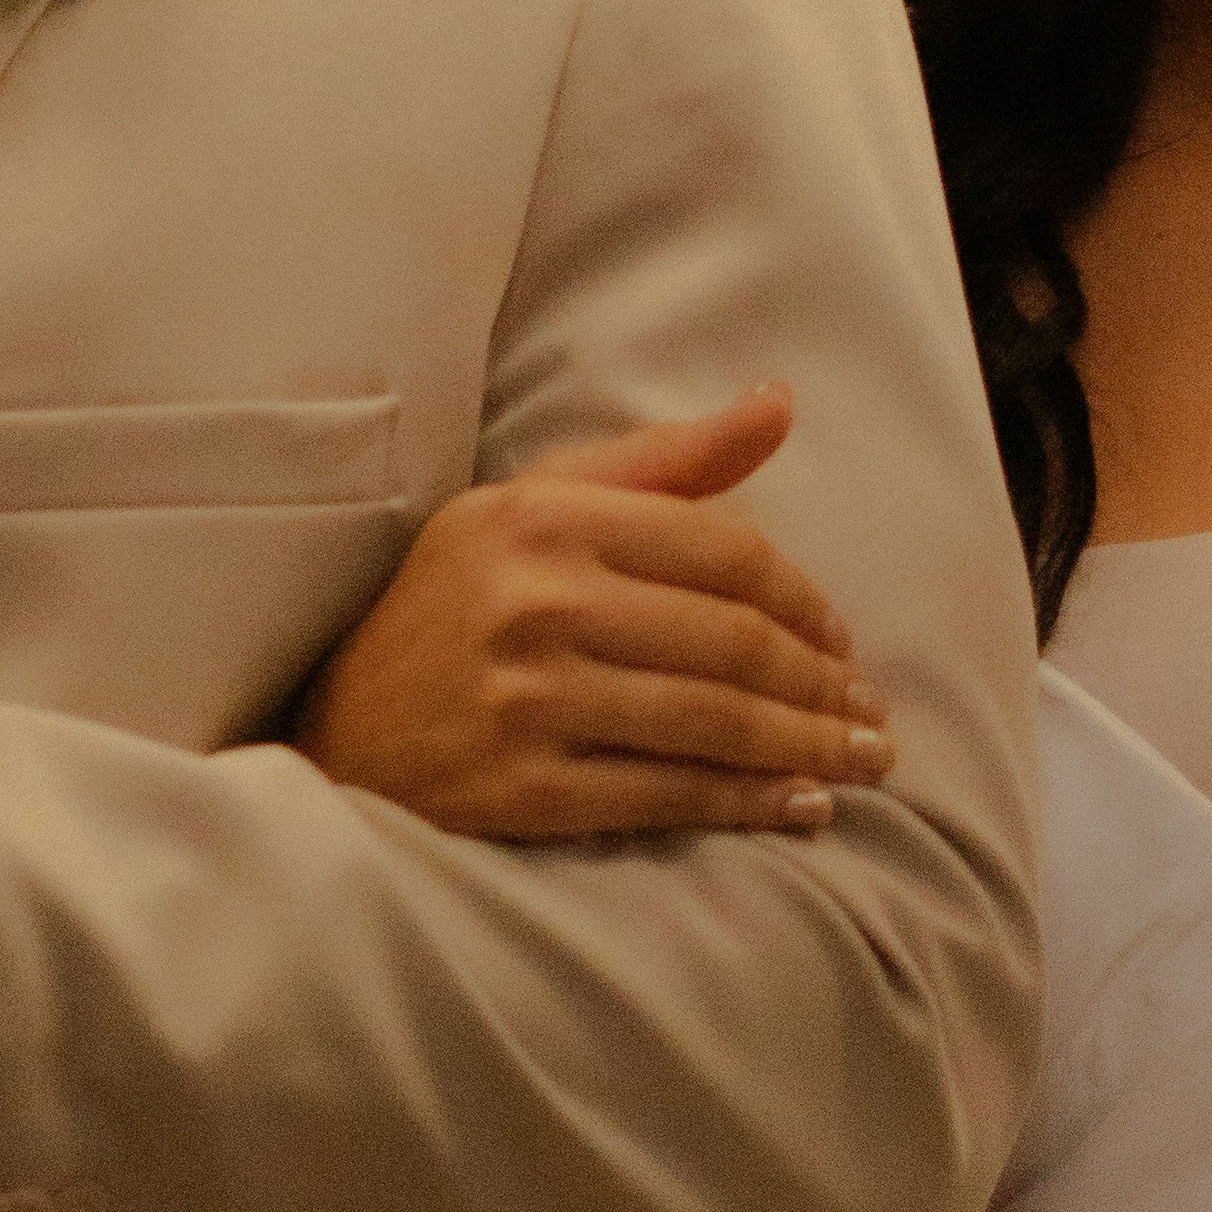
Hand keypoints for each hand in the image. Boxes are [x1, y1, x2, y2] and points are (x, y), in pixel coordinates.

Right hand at [304, 387, 895, 846]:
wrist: (337, 722)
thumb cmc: (459, 601)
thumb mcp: (539, 502)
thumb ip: (666, 461)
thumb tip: (779, 403)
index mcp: (549, 518)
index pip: (723, 553)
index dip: (805, 600)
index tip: (844, 640)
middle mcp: (539, 601)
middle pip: (730, 642)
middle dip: (823, 685)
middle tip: (875, 717)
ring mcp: (527, 699)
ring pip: (711, 722)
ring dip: (808, 748)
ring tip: (864, 764)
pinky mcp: (518, 788)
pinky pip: (665, 796)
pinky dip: (746, 805)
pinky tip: (799, 808)